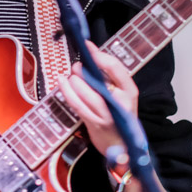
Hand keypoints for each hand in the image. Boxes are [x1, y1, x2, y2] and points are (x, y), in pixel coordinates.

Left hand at [57, 41, 138, 159]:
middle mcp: (120, 103)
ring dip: (74, 82)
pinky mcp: (93, 123)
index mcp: (130, 90)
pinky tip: (62, 83)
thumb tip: (90, 53)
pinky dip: (67, 92)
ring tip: (70, 76)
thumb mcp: (122, 93)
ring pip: (86, 94)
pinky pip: (77, 105)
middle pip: (98, 81)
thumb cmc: (120, 114)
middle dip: (82, 71)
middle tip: (76, 67)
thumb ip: (109, 76)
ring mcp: (107, 115)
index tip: (87, 46)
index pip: (115, 68)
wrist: (122, 144)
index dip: (98, 55)